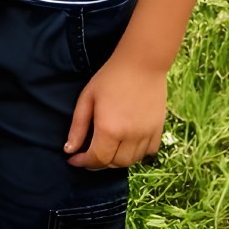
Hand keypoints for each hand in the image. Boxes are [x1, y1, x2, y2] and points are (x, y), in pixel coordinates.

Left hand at [65, 53, 167, 168]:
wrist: (141, 65)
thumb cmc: (109, 78)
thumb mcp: (87, 99)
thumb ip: (77, 127)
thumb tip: (69, 150)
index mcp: (109, 129)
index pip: (97, 159)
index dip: (83, 163)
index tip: (73, 159)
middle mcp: (130, 136)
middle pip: (115, 164)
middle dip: (98, 163)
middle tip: (88, 154)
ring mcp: (147, 135)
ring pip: (132, 161)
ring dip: (117, 161)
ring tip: (106, 149)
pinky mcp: (159, 130)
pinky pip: (148, 153)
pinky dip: (136, 155)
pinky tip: (126, 145)